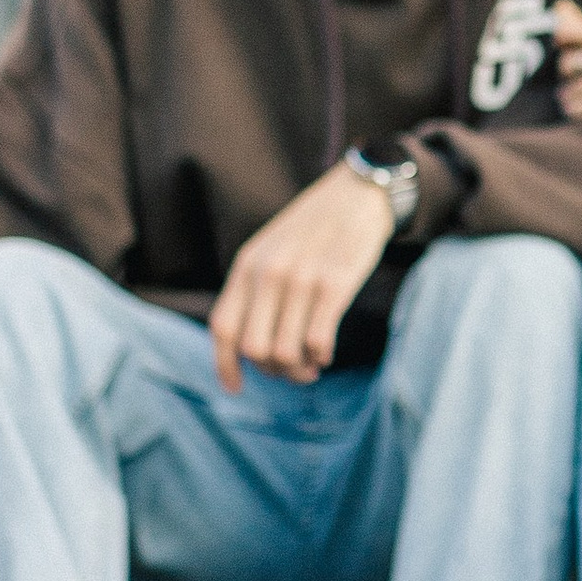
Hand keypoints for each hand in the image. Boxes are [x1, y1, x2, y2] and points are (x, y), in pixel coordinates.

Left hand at [208, 165, 395, 388]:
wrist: (358, 193)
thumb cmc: (313, 227)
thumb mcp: (270, 248)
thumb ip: (254, 287)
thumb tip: (247, 344)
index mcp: (247, 265)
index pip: (223, 327)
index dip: (225, 365)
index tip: (236, 388)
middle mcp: (269, 273)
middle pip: (254, 349)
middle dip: (273, 371)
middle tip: (292, 370)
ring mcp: (301, 279)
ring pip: (286, 352)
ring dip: (299, 370)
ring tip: (311, 365)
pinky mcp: (335, 284)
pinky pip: (317, 341)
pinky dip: (321, 356)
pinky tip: (326, 352)